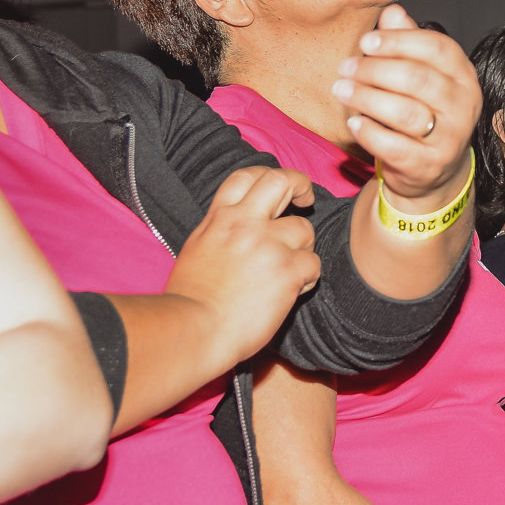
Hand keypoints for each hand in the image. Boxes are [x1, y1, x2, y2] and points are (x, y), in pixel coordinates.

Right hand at [164, 167, 319, 372]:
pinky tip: (292, 292)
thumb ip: (221, 232)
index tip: (281, 191)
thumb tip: (240, 226)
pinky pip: (314, 264)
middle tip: (307, 200)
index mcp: (219, 219)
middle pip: (281, 181)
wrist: (194, 329)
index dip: (268, 176)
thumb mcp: (198, 250)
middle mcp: (244, 224)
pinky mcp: (287, 270)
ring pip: (305, 229)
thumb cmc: (191, 301)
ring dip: (303, 250)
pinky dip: (308, 279)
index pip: (246, 176)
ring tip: (287, 272)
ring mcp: (268, 245)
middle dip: (300, 185)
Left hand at [334, 4, 479, 210]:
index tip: (367, 41)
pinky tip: (353, 122)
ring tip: (342, 90)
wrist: (433, 169)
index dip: (399, 41)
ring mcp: (450, 138)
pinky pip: (395, 147)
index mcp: (463, 76)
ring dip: (367, 98)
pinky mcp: (430, 166)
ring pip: (406, 113)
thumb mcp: (421, 73)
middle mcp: (463, 105)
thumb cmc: (423, 111)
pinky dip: (370, 133)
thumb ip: (407, 42)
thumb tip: (392, 11)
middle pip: (419, 79)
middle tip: (346, 66)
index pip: (438, 48)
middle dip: (375, 69)